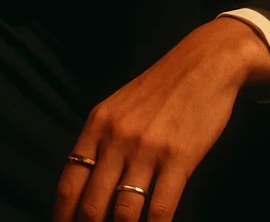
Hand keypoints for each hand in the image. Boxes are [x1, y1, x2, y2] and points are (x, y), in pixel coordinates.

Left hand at [53, 18, 269, 221]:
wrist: (205, 62)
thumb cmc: (163, 86)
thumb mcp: (121, 105)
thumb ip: (103, 141)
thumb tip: (87, 186)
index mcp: (98, 124)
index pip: (69, 183)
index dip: (63, 217)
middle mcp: (117, 137)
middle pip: (92, 205)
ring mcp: (147, 149)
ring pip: (124, 213)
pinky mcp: (179, 158)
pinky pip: (160, 209)